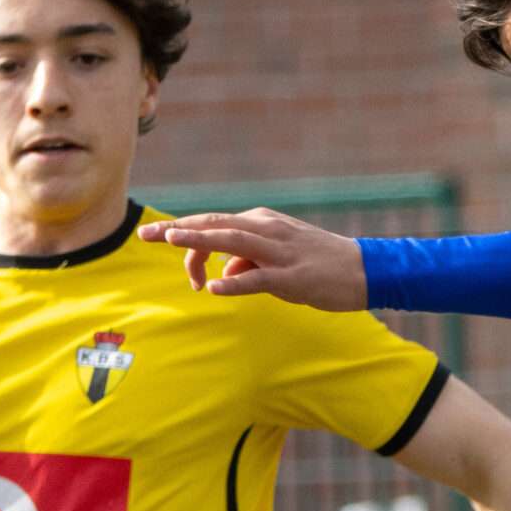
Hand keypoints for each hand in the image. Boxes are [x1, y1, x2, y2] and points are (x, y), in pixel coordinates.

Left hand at [139, 207, 368, 310]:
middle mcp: (267, 229)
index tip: (156, 237)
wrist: (364, 269)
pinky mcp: (292, 276)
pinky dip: (235, 282)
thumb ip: (247, 260)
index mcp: (261, 222)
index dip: (183, 231)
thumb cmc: (317, 264)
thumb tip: (223, 272)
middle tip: (147, 234)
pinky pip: (258, 278)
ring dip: (200, 242)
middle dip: (178, 230)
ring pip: (232, 241)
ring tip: (172, 242)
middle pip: (215, 225)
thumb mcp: (277, 257)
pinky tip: (215, 289)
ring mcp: (279, 252)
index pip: (214, 223)